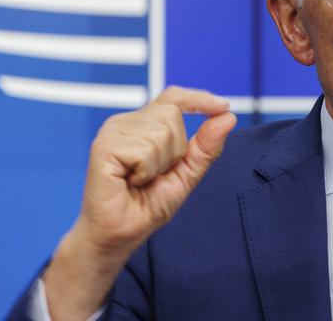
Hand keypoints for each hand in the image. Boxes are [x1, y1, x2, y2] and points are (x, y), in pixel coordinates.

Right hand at [43, 86, 236, 319]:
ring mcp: (112, 132)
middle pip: (173, 115)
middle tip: (153, 175)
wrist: (119, 235)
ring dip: (159, 164)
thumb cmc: (146, 206)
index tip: (222, 106)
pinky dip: (146, 172)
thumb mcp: (187, 175)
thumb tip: (228, 117)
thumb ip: (206, 146)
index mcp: (143, 124)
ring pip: (161, 132)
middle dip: (175, 151)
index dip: (198, 99)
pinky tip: (129, 182)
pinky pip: (145, 150)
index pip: (173, 97)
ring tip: (139, 180)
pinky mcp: (104, 146)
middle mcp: (125, 122)